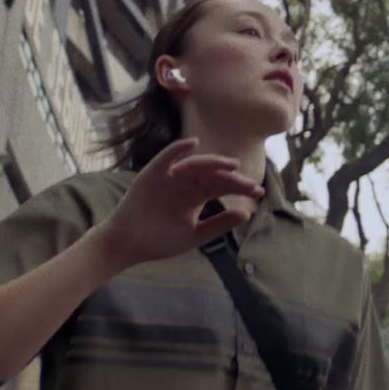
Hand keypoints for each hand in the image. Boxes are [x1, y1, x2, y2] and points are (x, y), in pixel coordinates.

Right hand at [94, 138, 262, 267]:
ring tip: (232, 165)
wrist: (129, 246)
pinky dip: (177, 149)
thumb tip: (246, 214)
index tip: (259, 193)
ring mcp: (169, 177)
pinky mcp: (152, 174)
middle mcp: (184, 184)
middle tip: (251, 184)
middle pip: (212, 176)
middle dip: (232, 179)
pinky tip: (192, 143)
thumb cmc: (159, 241)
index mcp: (195, 196)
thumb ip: (219, 224)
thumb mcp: (195, 235)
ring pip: (194, 166)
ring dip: (213, 163)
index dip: (239, 188)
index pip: (221, 187)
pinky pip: (166, 158)